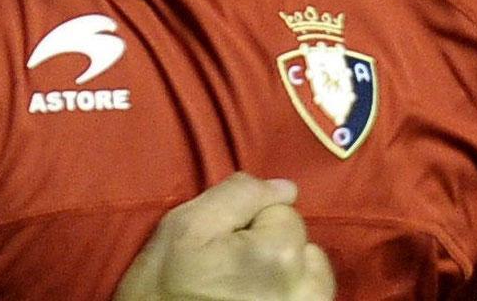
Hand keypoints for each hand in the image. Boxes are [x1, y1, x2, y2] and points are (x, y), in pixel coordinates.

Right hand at [113, 172, 334, 300]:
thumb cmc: (164, 287)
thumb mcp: (186, 226)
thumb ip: (239, 195)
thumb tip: (286, 187)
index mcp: (279, 253)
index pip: (282, 210)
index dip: (249, 222)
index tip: (221, 246)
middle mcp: (305, 287)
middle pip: (301, 243)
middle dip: (273, 246)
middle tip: (230, 269)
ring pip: (312, 274)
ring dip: (286, 274)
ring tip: (244, 288)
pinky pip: (309, 299)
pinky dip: (288, 295)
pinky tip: (257, 299)